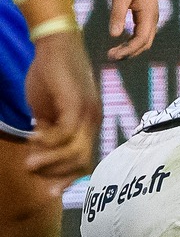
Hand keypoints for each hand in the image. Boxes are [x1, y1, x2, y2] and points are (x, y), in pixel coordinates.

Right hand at [24, 30, 97, 184]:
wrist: (55, 46)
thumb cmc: (51, 77)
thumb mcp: (47, 110)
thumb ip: (47, 130)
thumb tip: (39, 152)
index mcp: (87, 124)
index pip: (83, 160)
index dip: (67, 177)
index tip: (49, 190)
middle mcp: (92, 121)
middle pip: (83, 160)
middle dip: (61, 177)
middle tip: (39, 185)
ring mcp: (87, 112)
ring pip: (75, 150)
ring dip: (51, 161)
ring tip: (29, 164)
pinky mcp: (77, 102)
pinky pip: (66, 132)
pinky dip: (49, 140)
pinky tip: (33, 137)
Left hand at [105, 0, 159, 58]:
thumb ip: (117, 15)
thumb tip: (114, 35)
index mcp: (149, 14)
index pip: (140, 40)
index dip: (127, 50)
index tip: (111, 55)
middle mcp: (153, 17)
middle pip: (145, 43)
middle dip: (129, 53)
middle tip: (110, 57)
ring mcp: (150, 15)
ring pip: (144, 39)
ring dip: (130, 48)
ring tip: (113, 52)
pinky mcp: (145, 12)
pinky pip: (141, 31)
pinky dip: (131, 40)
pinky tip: (120, 40)